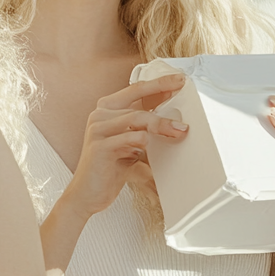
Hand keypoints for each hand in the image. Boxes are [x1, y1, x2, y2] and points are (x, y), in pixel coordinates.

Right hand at [63, 73, 187, 218]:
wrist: (87, 194)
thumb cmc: (111, 168)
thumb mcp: (134, 145)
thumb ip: (149, 131)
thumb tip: (178, 122)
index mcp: (108, 110)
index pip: (136, 89)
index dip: (159, 83)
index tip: (180, 81)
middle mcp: (100, 115)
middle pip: (138, 100)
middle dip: (165, 102)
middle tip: (186, 106)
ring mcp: (97, 130)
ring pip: (135, 117)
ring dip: (161, 124)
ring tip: (179, 131)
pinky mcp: (99, 147)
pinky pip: (127, 138)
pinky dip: (142, 140)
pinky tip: (149, 145)